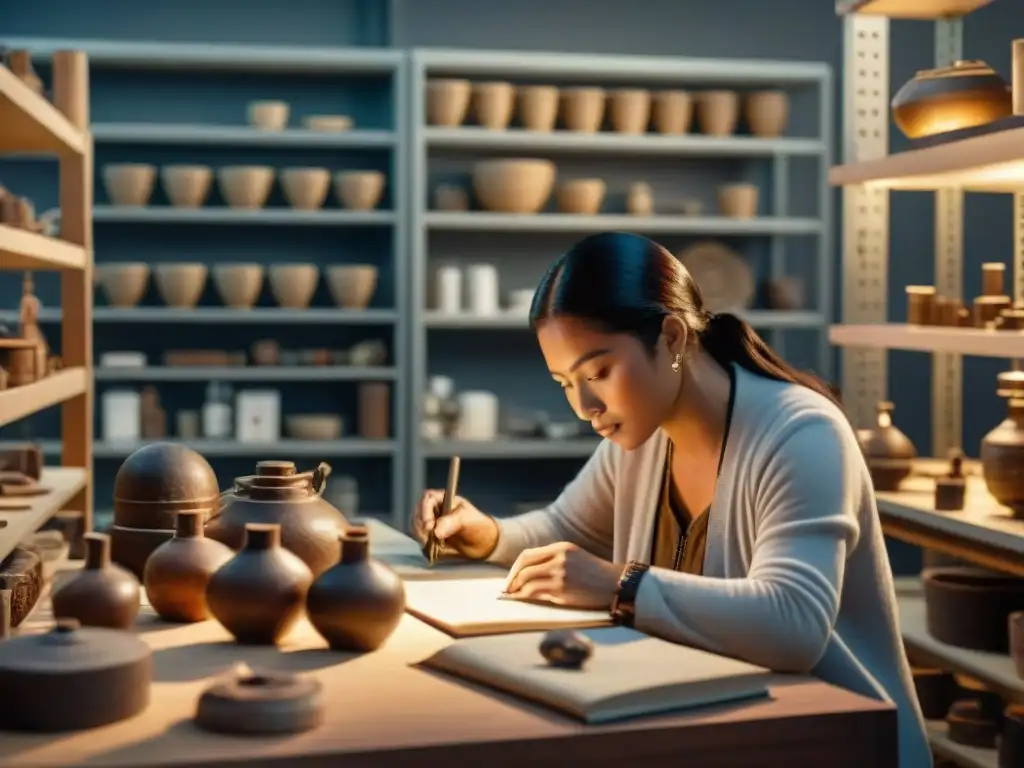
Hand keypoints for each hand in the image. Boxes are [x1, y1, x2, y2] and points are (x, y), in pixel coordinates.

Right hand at [411, 490, 499, 560]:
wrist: (480, 543)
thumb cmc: (476, 524)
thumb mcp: (467, 519)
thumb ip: (453, 522)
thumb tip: (436, 531)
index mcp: (444, 498)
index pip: (427, 498)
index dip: (425, 510)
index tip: (429, 525)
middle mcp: (434, 508)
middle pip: (417, 512)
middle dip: (422, 526)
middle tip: (431, 537)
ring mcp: (429, 521)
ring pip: (415, 526)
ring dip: (422, 536)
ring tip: (436, 543)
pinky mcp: (428, 534)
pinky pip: (419, 538)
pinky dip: (424, 543)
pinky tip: (435, 546)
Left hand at [503, 542, 621, 609]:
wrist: (616, 586)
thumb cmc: (597, 576)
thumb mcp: (575, 559)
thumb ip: (554, 562)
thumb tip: (530, 575)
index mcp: (561, 547)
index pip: (528, 554)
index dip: (515, 567)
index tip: (511, 578)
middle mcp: (558, 557)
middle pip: (524, 565)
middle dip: (512, 579)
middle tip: (507, 589)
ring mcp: (559, 572)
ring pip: (526, 579)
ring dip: (516, 589)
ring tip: (513, 597)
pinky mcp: (561, 588)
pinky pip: (534, 592)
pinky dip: (524, 597)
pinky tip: (522, 601)